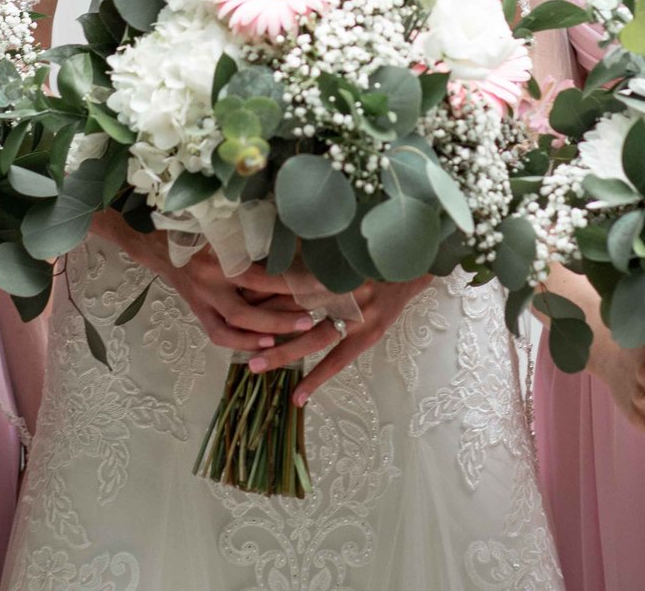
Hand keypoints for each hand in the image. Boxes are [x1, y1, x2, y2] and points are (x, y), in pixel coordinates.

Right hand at [97, 213, 320, 355]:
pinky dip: (240, 341)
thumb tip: (294, 247)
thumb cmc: (197, 227)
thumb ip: (253, 238)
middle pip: (246, 313)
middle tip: (309, 320)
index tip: (319, 286)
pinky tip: (263, 345)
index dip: (291, 285)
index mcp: (219, 258)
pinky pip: (217, 333)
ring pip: (229, 329)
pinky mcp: (197, 310)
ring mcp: (201, 299)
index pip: (262, 278)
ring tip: (289, 338)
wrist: (156, 240)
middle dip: (279, 320)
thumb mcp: (225, 226)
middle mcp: (208, 283)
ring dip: (259, 337)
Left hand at [240, 273, 433, 406]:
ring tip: (255, 367)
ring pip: (312, 336)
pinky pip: (338, 360)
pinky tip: (298, 396)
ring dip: (283, 352)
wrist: (413, 266)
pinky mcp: (370, 333)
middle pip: (294, 308)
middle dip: (263, 323)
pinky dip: (317, 378)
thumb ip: (308, 255)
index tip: (234, 298)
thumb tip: (271, 257)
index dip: (260, 290)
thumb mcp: (339, 248)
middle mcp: (342, 287)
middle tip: (231, 335)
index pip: (287, 278)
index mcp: (331, 264)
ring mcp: (357, 313)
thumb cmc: (370, 256)